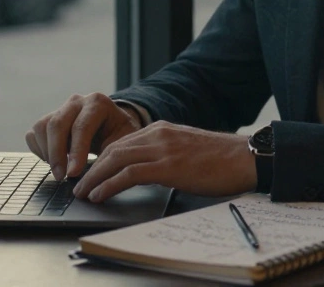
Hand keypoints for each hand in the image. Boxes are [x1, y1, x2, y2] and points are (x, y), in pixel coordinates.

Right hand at [25, 93, 142, 180]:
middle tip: (61, 177)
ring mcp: (60, 109)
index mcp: (98, 103)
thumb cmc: (120, 135)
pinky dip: (39, 151)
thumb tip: (99, 177)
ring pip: (41, 128)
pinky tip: (54, 161)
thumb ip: (113, 154)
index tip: (73, 174)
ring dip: (47, 153)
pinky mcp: (48, 119)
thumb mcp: (125, 142)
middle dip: (56, 154)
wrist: (113, 125)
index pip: (81, 127)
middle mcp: (76, 102)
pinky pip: (33, 134)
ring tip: (60, 170)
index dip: (76, 151)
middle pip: (56, 125)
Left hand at [72, 121, 256, 202]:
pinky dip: (110, 184)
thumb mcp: (186, 150)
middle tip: (79, 185)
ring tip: (83, 192)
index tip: (91, 173)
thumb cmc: (220, 159)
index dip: (102, 159)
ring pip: (116, 159)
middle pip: (113, 149)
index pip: (122, 142)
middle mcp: (158, 134)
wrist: (244, 158)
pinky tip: (100, 194)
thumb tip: (147, 171)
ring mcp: (163, 148)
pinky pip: (129, 174)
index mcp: (161, 129)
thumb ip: (165, 154)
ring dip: (95, 177)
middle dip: (92, 168)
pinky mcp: (168, 166)